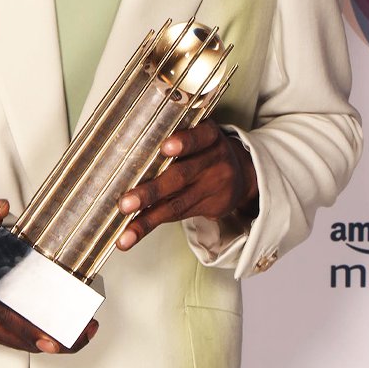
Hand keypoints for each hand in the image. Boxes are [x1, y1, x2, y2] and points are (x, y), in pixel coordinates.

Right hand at [0, 200, 97, 353]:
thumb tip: (1, 208)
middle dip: (51, 338)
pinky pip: (7, 336)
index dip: (31, 327)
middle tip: (83, 332)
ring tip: (77, 334)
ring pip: (13, 341)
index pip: (3, 313)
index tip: (54, 336)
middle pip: (15, 335)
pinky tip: (53, 332)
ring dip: (44, 341)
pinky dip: (31, 337)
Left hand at [114, 121, 257, 250]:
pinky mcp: (212, 207)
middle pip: (181, 176)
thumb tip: (127, 146)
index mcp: (210, 136)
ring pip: (177, 204)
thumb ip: (176, 137)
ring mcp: (214, 186)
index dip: (184, 142)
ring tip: (125, 233)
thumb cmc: (205, 148)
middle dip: (151, 191)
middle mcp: (214, 161)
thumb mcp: (199, 133)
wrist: (243, 173)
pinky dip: (152, 224)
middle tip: (126, 203)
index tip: (165, 148)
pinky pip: (179, 216)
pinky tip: (133, 234)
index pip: (199, 137)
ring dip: (147, 219)